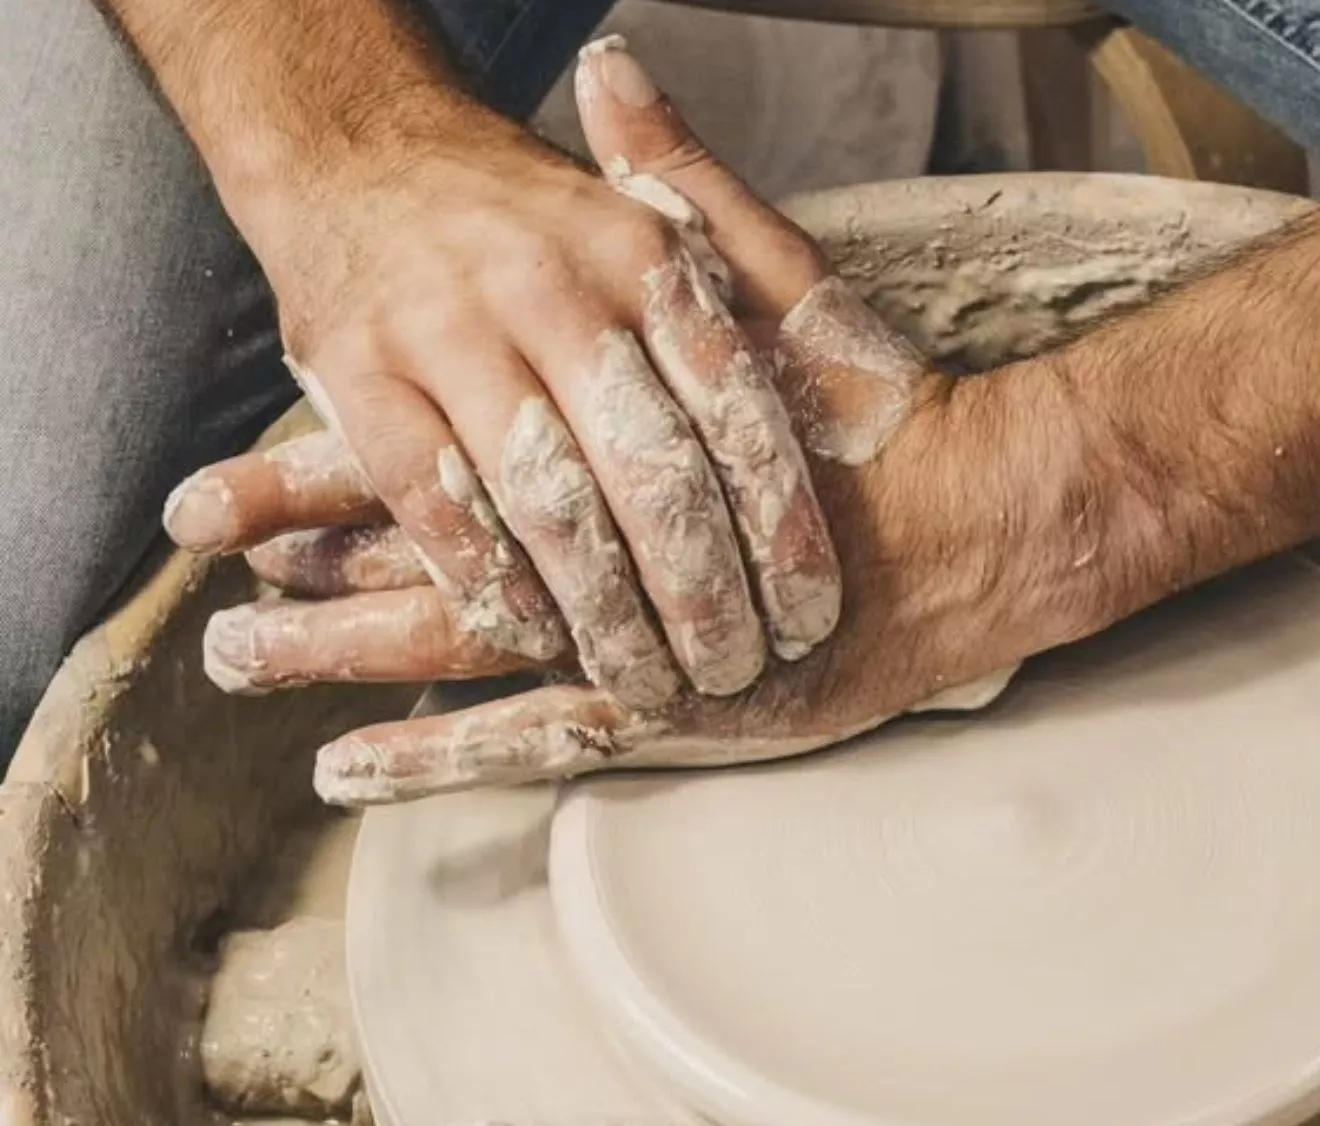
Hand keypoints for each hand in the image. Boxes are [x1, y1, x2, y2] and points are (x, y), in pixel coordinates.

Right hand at [165, 37, 838, 708]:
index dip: (778, 520)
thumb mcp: (647, 205)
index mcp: (638, 250)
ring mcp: (445, 328)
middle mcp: (548, 284)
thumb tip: (836, 334)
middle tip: (735, 667)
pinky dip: (491, 582)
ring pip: (548, 500)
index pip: (733, 405)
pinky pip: (435, 504)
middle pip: (648, 468)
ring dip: (605, 610)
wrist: (353, 144)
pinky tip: (538, 639)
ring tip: (651, 680)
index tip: (813, 609)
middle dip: (701, 587)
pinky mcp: (354, 372)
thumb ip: (742, 252)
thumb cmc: (529, 212)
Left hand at [173, 53, 1116, 805]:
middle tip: (203, 593)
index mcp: (613, 433)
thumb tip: (613, 61)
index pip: (438, 448)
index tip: (217, 498)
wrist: (986, 524)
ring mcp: (643, 630)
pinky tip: (355, 771)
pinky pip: (542, 737)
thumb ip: (684, 185)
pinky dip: (444, 753)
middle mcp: (613, 537)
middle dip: (309, 570)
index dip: (320, 472)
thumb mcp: (779, 286)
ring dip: (346, 654)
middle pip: (427, 551)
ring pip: (465, 646)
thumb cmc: (882, 413)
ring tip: (239, 667)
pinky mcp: (682, 710)